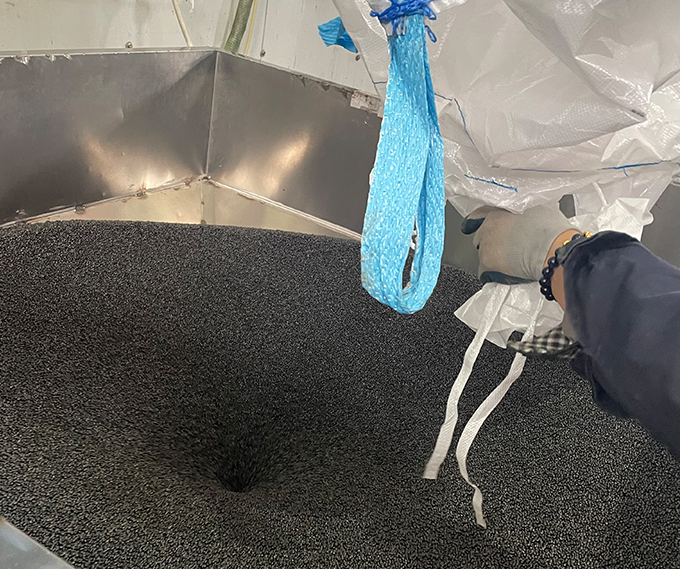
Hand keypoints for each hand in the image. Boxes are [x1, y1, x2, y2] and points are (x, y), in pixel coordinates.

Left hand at [461, 205, 575, 283]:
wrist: (552, 248)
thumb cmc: (550, 228)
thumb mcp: (537, 210)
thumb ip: (523, 214)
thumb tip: (527, 217)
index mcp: (497, 213)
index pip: (479, 216)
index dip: (481, 222)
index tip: (478, 226)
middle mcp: (486, 228)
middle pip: (479, 237)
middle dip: (490, 241)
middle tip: (506, 247)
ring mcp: (485, 248)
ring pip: (482, 255)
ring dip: (492, 258)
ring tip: (509, 263)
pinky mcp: (487, 265)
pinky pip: (484, 273)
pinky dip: (492, 274)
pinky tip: (503, 276)